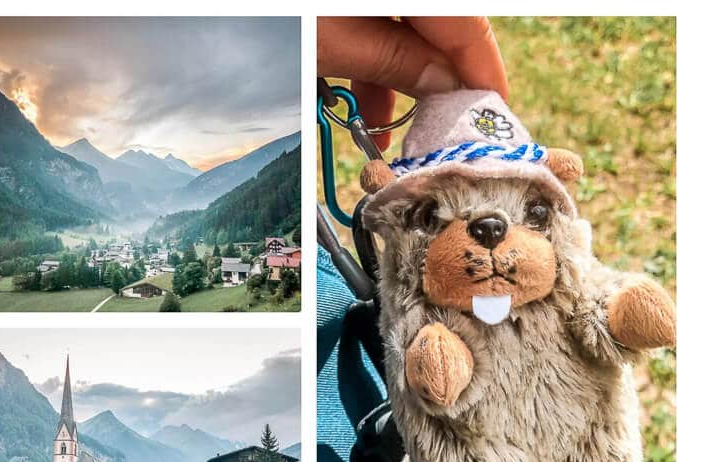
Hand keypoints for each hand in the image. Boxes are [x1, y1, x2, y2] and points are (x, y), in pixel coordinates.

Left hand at [318, 17, 507, 149]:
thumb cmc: (278, 23)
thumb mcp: (332, 43)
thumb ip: (393, 59)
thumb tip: (445, 85)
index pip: (466, 24)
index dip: (484, 71)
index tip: (495, 115)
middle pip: (439, 31)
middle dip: (435, 85)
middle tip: (441, 134)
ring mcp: (366, 3)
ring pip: (404, 34)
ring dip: (397, 84)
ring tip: (382, 135)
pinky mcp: (346, 11)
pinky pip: (374, 31)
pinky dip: (370, 68)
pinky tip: (362, 107)